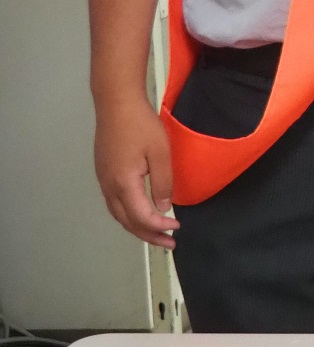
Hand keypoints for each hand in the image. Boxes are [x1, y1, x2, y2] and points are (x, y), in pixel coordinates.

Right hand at [94, 94, 176, 247]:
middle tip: (169, 243)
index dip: (159, 226)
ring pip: (118, 215)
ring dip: (137, 227)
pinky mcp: (104, 173)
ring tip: (156, 233)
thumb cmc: (141, 125)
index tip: (177, 228)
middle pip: (126, 222)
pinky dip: (129, 214)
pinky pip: (115, 204)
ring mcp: (103, 181)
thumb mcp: (161, 152)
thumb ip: (162, 182)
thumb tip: (163, 207)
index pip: (141, 217)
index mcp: (124, 184)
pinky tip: (141, 213)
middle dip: (148, 235)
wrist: (116, 103)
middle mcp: (109, 187)